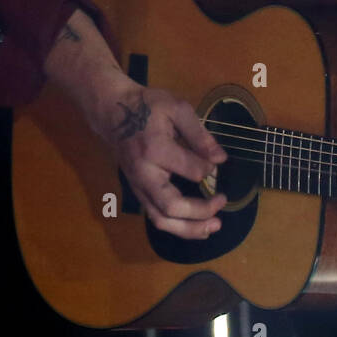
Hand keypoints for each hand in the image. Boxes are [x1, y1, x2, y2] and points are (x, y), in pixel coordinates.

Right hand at [100, 80, 227, 240]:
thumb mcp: (177, 109)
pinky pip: (156, 217)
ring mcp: (138, 187)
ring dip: (189, 229)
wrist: (114, 112)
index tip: (217, 161)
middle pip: (171, 207)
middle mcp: (144, 174)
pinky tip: (196, 226)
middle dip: (200, 212)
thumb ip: (199, 135)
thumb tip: (220, 159)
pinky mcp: (138, 192)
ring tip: (213, 227)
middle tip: (222, 202)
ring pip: (161, 219)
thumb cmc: (147, 107)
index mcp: (155, 150)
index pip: (190, 170)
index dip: (209, 168)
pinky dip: (177, 227)